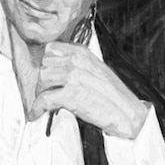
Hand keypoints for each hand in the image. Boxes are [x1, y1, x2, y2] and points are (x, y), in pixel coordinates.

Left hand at [32, 43, 148, 138]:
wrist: (127, 114)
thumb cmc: (113, 96)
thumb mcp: (96, 70)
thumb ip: (77, 66)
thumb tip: (56, 70)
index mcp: (82, 53)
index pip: (51, 49)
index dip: (47, 64)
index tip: (49, 77)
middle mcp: (77, 61)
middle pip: (44, 65)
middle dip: (43, 81)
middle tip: (47, 94)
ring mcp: (74, 77)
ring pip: (42, 80)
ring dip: (41, 94)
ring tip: (46, 104)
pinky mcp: (71, 95)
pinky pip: (44, 100)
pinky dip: (38, 109)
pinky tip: (37, 115)